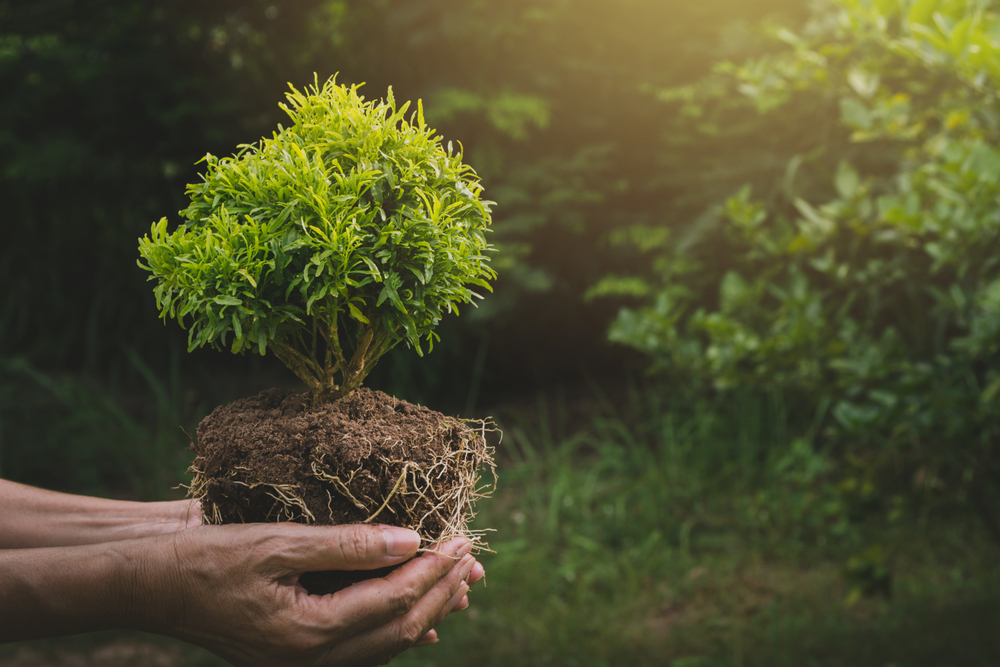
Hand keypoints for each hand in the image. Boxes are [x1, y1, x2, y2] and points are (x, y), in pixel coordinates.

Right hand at [133, 523, 478, 665]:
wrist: (153, 586)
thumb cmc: (209, 558)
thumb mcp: (278, 541)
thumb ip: (348, 545)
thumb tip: (410, 540)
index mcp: (308, 632)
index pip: (393, 602)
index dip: (433, 569)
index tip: (462, 538)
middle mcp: (310, 660)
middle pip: (398, 631)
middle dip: (440, 591)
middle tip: (473, 559)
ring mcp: (303, 665)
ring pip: (384, 646)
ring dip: (426, 611)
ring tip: (461, 583)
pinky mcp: (297, 657)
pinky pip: (362, 651)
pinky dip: (395, 631)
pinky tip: (421, 621)